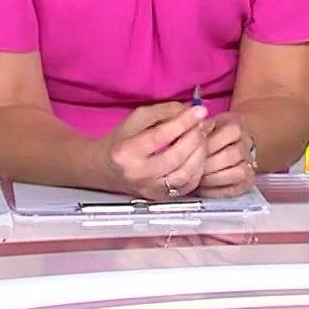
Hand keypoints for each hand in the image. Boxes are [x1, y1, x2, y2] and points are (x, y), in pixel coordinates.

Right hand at [94, 101, 208, 199]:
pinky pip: (187, 186)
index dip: (183, 122)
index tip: (199, 111)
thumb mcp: (137, 118)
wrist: (106, 169)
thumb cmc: (122, 140)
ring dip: (199, 153)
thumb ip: (165, 111)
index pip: (159, 136)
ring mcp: (150, 189)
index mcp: (125, 152)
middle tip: (202, 124)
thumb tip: (192, 111)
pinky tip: (197, 155)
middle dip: (194, 137)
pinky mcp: (160, 198)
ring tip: (201, 138)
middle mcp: (137, 174)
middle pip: (175, 157)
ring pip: (184, 174)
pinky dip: (198, 169)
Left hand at [196, 112, 255, 197]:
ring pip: (238, 172)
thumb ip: (197, 129)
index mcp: (237, 125)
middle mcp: (247, 143)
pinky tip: (202, 188)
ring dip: (214, 178)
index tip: (193, 148)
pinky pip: (235, 189)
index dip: (211, 142)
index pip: (232, 131)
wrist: (219, 148)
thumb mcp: (201, 126)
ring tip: (196, 179)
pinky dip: (216, 190)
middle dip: (209, 163)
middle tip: (191, 168)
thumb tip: (188, 133)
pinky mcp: (246, 182)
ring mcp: (249, 163)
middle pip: (233, 154)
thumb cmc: (204, 137)